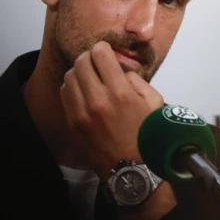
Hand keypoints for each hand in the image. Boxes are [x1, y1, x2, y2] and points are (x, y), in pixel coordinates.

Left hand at [60, 41, 163, 179]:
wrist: (133, 171)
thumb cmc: (148, 136)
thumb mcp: (155, 103)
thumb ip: (138, 80)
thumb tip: (120, 70)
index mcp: (121, 93)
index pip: (100, 54)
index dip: (103, 48)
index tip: (106, 52)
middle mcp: (98, 101)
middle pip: (81, 61)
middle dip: (89, 57)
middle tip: (96, 62)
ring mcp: (82, 113)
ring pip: (69, 75)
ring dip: (79, 71)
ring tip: (90, 77)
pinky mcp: (73, 123)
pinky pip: (64, 93)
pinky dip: (72, 87)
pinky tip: (83, 92)